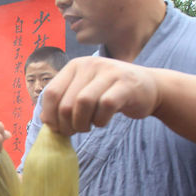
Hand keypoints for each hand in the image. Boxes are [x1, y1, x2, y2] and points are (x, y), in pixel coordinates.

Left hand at [40, 57, 160, 135]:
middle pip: (66, 102)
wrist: (149, 87)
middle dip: (67, 125)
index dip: (50, 116)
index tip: (57, 129)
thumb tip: (45, 121)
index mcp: (75, 66)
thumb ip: (65, 101)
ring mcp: (109, 72)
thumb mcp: (85, 91)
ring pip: (83, 103)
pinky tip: (103, 122)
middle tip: (74, 131)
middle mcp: (90, 65)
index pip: (51, 93)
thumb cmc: (111, 93)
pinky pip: (105, 106)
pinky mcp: (125, 84)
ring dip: (82, 123)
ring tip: (88, 127)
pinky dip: (101, 120)